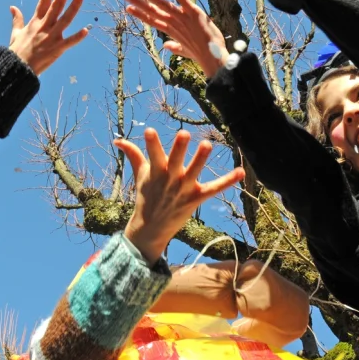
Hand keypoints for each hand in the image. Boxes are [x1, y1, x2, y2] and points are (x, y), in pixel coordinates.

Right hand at [9, 0, 87, 74]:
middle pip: (56, 4)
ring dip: (73, 7)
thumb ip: (17, 19)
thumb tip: (12, 7)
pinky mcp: (56, 49)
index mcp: (35, 21)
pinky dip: (77, 37)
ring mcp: (51, 37)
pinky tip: (86, 30)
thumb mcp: (16, 33)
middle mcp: (44, 26)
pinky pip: (69, 42)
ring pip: (64, 19)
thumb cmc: (17, 52)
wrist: (17, 68)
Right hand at [116, 129, 244, 263]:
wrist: (151, 229)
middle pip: (174, 162)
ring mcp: (183, 190)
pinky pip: (213, 189)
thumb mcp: (140, 176)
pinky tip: (241, 172)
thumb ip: (133, 155)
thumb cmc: (146, 198)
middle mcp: (170, 180)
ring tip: (207, 144)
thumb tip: (117, 140)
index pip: (152, 155)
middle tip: (183, 134)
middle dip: (178, 149)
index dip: (151, 144)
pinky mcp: (195, 199)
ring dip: (200, 159)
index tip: (149, 130)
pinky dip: (227, 181)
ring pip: (193, 173)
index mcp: (155, 172)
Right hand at [125, 0, 227, 78]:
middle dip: (138, 3)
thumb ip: (174, 46)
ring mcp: (182, 17)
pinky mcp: (193, 12)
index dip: (140, 14)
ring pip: (162, 4)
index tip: (128, 9)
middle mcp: (173, 23)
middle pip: (153, 11)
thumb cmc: (201, 53)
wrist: (212, 56)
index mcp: (170, 31)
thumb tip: (165, 46)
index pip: (152, 20)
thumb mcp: (186, 51)